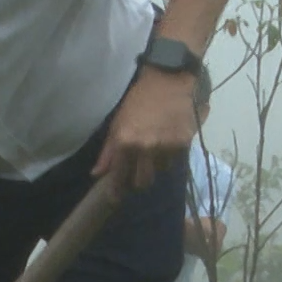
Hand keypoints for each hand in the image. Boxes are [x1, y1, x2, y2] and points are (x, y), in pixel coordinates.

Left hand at [94, 67, 195, 191]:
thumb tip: (97, 174)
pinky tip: (167, 141)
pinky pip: (175, 159)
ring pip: (161, 171)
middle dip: (139, 181)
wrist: (168, 81)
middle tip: (137, 175)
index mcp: (125, 142)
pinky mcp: (184, 142)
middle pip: (143, 181)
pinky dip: (170, 155)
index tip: (115, 200)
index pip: (120, 176)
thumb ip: (108, 152)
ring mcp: (167, 146)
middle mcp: (146, 147)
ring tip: (154, 149)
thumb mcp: (117, 124)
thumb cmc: (137, 101)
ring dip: (156, 165)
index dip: (117, 191)